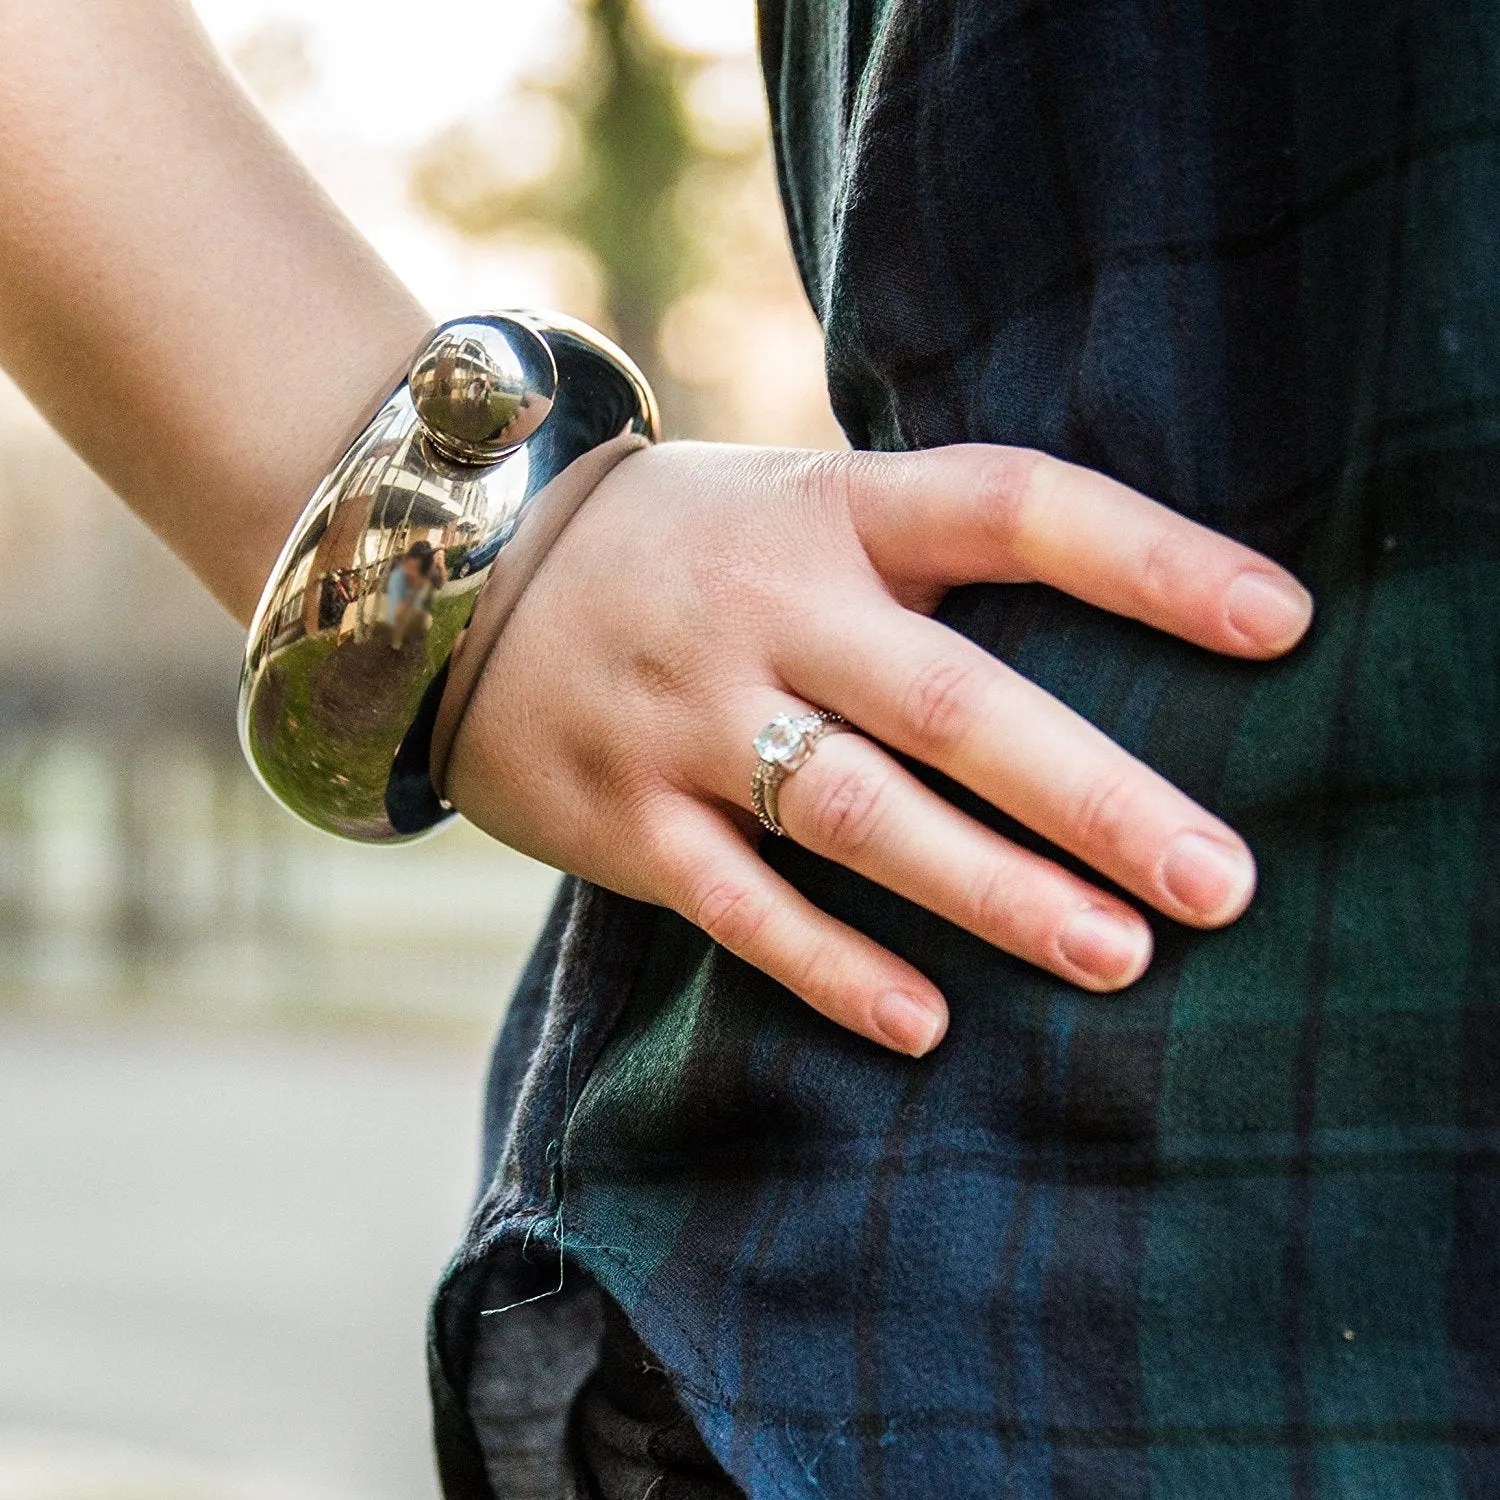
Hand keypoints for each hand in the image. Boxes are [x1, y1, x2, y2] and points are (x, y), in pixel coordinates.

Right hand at [446, 442, 1312, 1056]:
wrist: (467, 574)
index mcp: (830, 513)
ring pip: (856, 816)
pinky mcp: (624, 818)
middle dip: (1092, 796)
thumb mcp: (795, 507)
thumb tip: (1103, 651)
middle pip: (950, 702)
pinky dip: (832, 967)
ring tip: (1117, 955)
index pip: (1012, 508)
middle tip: (1221, 881)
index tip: (1282, 620)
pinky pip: (740, 906)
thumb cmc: (682, 548)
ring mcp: (687, 719)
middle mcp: (766, 612)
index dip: (1148, 558)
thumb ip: (920, 565)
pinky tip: (927, 1023)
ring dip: (990, 892)